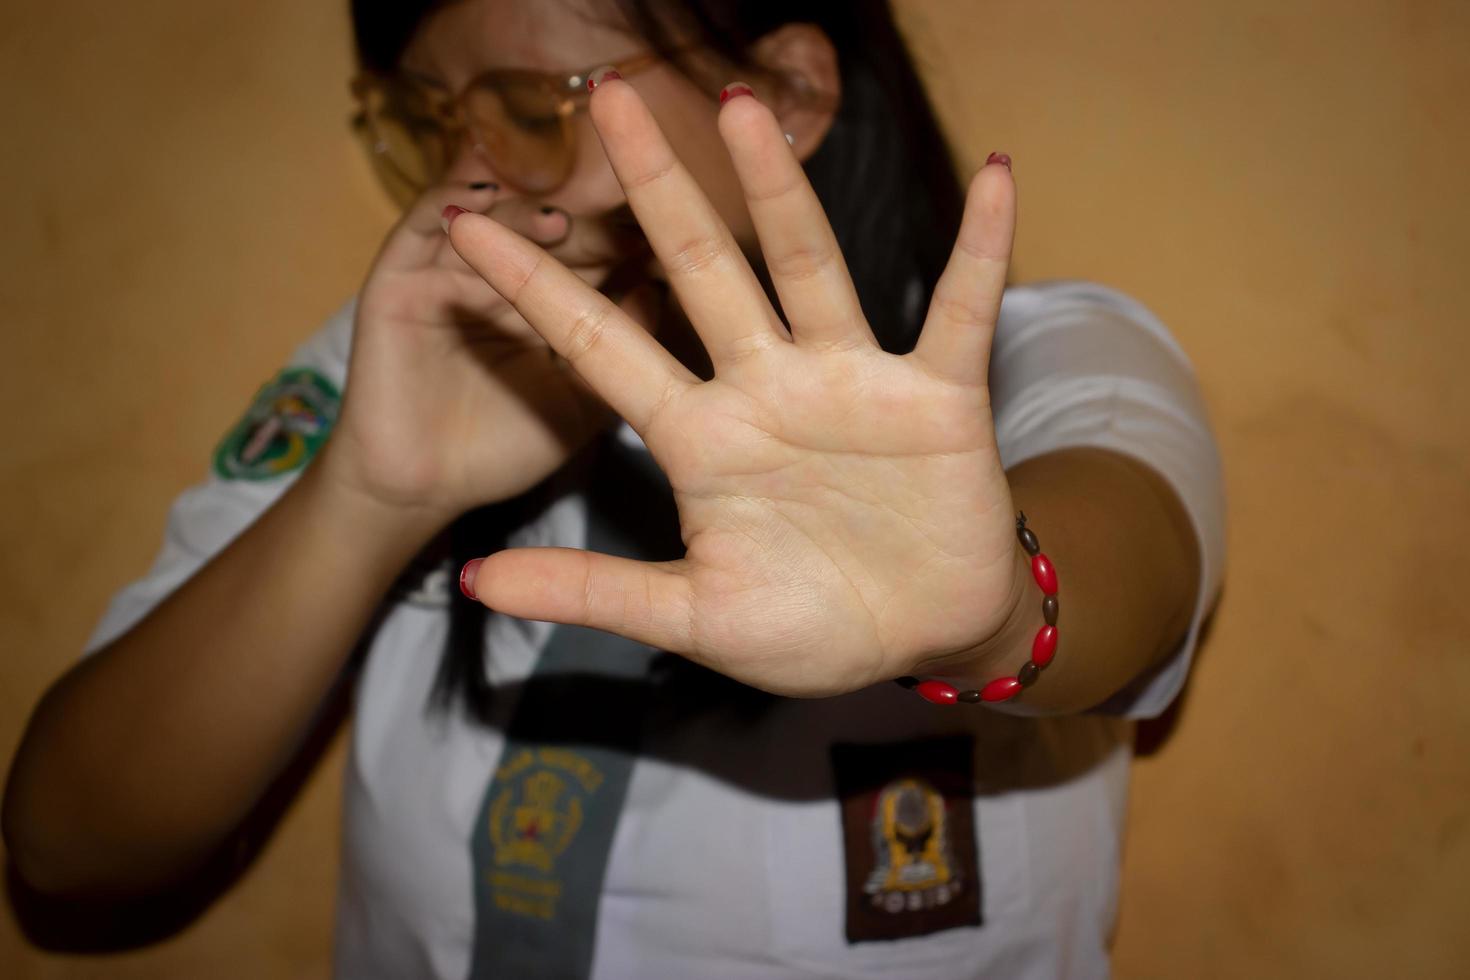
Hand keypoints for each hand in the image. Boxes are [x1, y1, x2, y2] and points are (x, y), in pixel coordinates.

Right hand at [322, 185, 660, 524]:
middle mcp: (506, 271)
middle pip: (552, 222)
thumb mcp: (585, 400)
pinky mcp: (398, 275)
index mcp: (556, 299)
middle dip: (586, 216)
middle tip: (617, 215)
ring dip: (525, 211)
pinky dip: (450, 201)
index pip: (598, 249)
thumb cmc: (509, 447)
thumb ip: (624, 349)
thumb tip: (665, 285)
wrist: (426, 491)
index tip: (674, 228)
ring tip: (557, 222)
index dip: (629, 234)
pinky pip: (421, 224)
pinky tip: (482, 198)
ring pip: (495, 215)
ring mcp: (451, 268)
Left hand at [445, 79, 1019, 696]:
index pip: (603, 347)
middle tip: (605, 95)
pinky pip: (961, 310)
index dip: (535, 290)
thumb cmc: (811, 628)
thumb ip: (597, 589)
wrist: (924, 644)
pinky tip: (996, 177)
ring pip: (809, 266)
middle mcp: (767, 388)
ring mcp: (851, 383)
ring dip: (779, 188)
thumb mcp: (696, 614)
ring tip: (741, 104)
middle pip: (701, 269)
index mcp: (701, 439)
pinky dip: (981, 250)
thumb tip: (471, 582)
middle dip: (653, 187)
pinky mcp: (937, 396)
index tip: (464, 226)